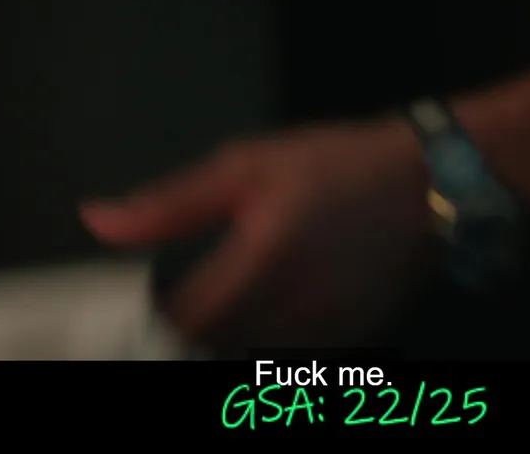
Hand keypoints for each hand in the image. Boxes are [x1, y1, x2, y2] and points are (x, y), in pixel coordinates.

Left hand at [81, 122, 434, 349]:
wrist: (429, 183)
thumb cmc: (339, 165)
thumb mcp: (245, 166)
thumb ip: (170, 205)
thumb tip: (100, 222)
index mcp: (263, 258)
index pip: (184, 325)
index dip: (155, 327)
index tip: (147, 314)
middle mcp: (297, 305)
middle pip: (214, 352)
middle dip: (190, 338)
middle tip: (186, 311)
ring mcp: (328, 331)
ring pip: (253, 364)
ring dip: (228, 346)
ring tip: (231, 308)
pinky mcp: (351, 341)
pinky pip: (293, 362)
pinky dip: (270, 348)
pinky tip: (272, 314)